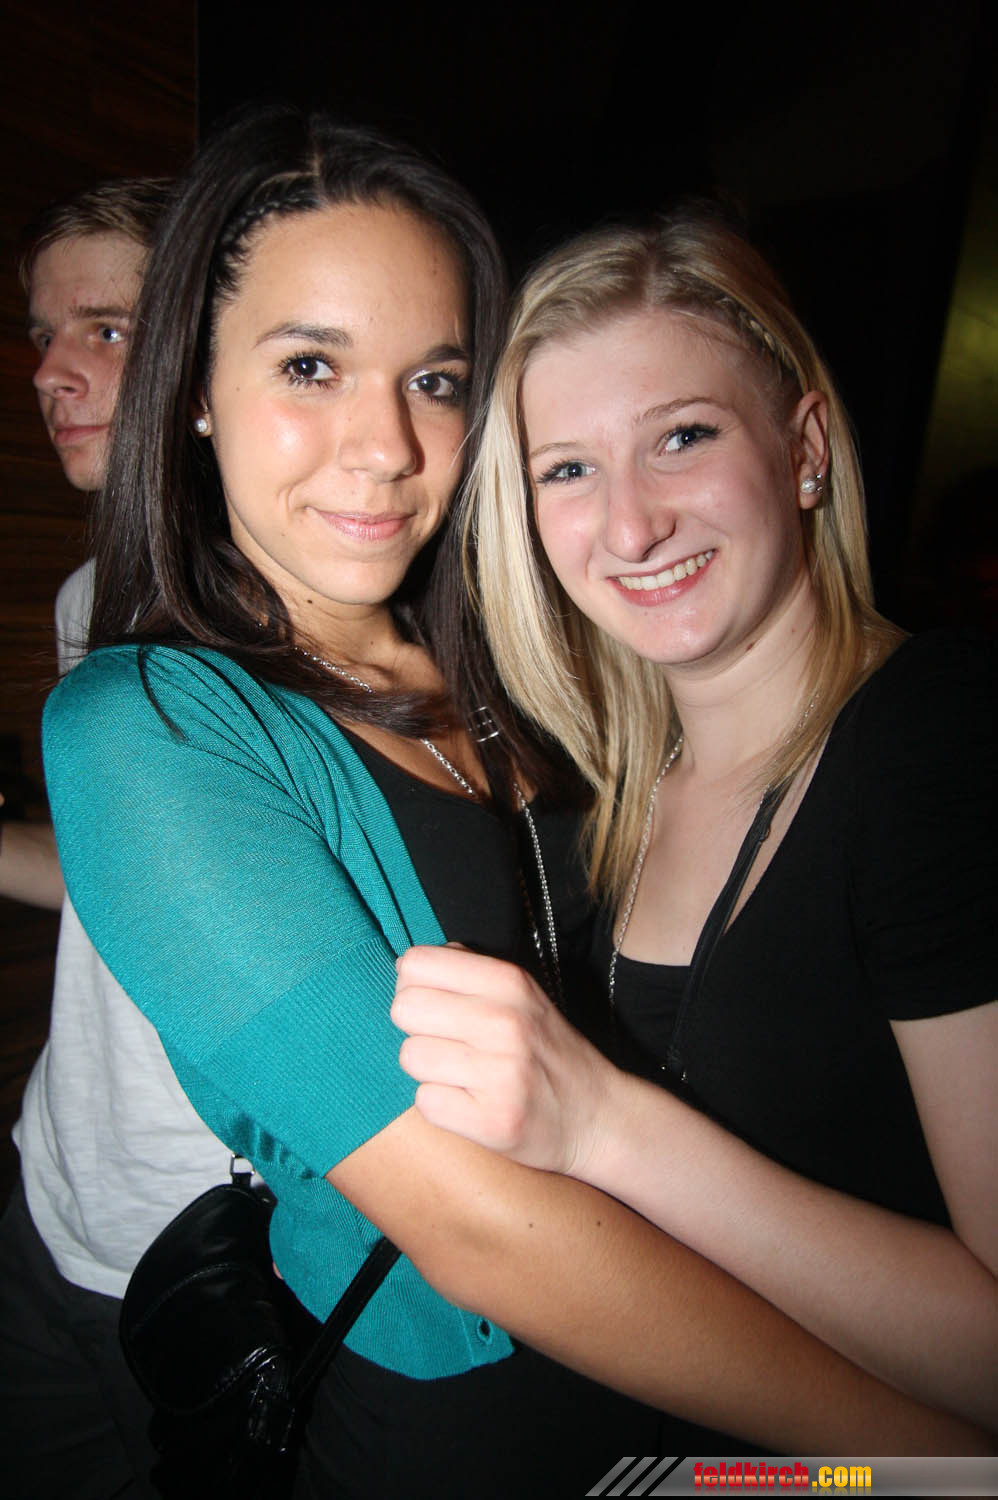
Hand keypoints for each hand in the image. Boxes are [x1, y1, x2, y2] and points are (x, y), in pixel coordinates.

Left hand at [392, 945, 612, 1174]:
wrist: (597, 1118)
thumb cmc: (546, 1051)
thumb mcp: (522, 994)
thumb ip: (469, 970)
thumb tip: (406, 965)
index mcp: (510, 982)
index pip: (416, 963)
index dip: (414, 984)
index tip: (436, 1003)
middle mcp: (506, 1023)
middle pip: (404, 1008)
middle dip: (417, 1027)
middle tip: (448, 1042)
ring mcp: (501, 1075)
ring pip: (411, 1056)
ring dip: (429, 1069)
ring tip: (464, 1075)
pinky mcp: (492, 1122)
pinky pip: (424, 1102)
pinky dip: (441, 1105)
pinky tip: (471, 1102)